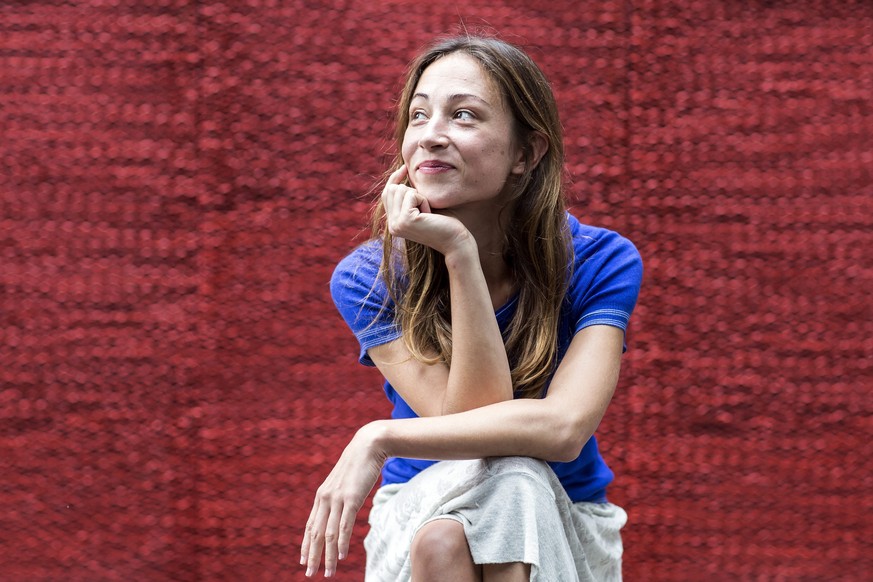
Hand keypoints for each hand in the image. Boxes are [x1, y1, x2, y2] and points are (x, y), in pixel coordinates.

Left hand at [301, 423, 386, 577]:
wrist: (368, 446)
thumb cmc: (358, 466)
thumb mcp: (344, 483)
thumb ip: (339, 497)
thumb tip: (340, 510)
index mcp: (321, 496)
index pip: (310, 526)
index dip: (306, 545)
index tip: (303, 561)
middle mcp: (325, 499)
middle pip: (316, 534)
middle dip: (312, 556)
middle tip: (309, 574)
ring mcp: (337, 499)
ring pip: (329, 534)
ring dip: (328, 556)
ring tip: (328, 572)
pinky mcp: (351, 498)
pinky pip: (344, 525)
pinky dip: (341, 543)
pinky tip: (341, 555)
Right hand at [381, 165, 472, 255]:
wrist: (455, 241)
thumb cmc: (444, 222)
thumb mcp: (422, 206)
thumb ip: (408, 196)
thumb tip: (402, 169)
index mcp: (393, 223)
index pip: (386, 193)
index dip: (394, 178)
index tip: (405, 168)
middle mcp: (391, 225)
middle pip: (392, 189)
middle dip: (412, 191)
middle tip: (425, 208)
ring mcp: (396, 224)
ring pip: (400, 190)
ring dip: (419, 196)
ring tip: (427, 212)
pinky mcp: (405, 220)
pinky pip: (411, 195)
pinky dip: (423, 200)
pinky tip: (429, 214)